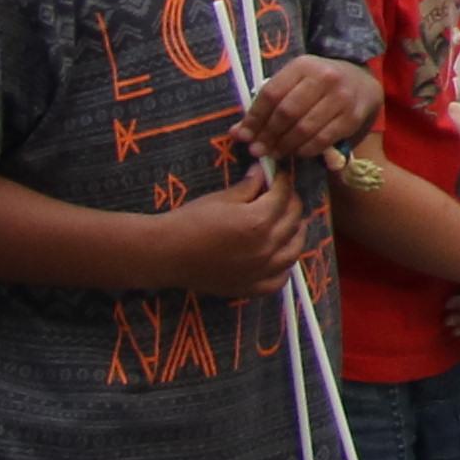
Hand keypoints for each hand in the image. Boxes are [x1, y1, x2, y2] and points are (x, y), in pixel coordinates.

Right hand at [159, 165, 320, 299]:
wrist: (164, 253)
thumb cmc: (190, 221)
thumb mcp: (221, 198)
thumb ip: (249, 186)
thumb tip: (265, 172)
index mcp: (258, 221)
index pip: (284, 195)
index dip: (283, 181)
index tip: (279, 176)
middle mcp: (265, 247)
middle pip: (293, 220)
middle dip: (291, 202)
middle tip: (282, 195)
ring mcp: (260, 270)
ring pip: (294, 250)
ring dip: (295, 233)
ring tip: (288, 222)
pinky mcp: (250, 287)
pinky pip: (279, 279)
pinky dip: (284, 267)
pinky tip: (279, 256)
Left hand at [242, 52, 377, 159]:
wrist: (361, 82)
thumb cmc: (319, 84)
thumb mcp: (294, 83)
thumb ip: (267, 105)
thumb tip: (238, 132)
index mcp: (304, 65)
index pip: (271, 93)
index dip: (254, 118)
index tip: (242, 136)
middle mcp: (325, 78)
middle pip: (287, 112)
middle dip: (268, 135)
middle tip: (257, 150)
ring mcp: (341, 97)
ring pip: (304, 128)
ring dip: (285, 145)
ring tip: (275, 153)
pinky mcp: (353, 117)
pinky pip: (322, 139)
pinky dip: (305, 150)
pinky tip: (296, 152)